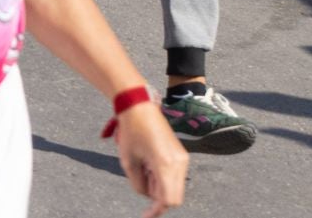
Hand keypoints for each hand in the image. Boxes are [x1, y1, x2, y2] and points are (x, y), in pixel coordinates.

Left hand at [112, 100, 188, 216]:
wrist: (139, 106)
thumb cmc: (131, 131)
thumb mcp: (129, 162)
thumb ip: (138, 185)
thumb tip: (148, 197)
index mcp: (166, 165)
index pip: (168, 200)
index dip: (156, 210)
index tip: (146, 215)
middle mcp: (179, 163)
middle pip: (173, 196)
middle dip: (157, 196)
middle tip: (140, 177)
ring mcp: (183, 158)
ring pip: (174, 187)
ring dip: (158, 185)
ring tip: (143, 165)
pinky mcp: (181, 154)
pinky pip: (175, 175)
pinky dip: (162, 176)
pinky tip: (149, 162)